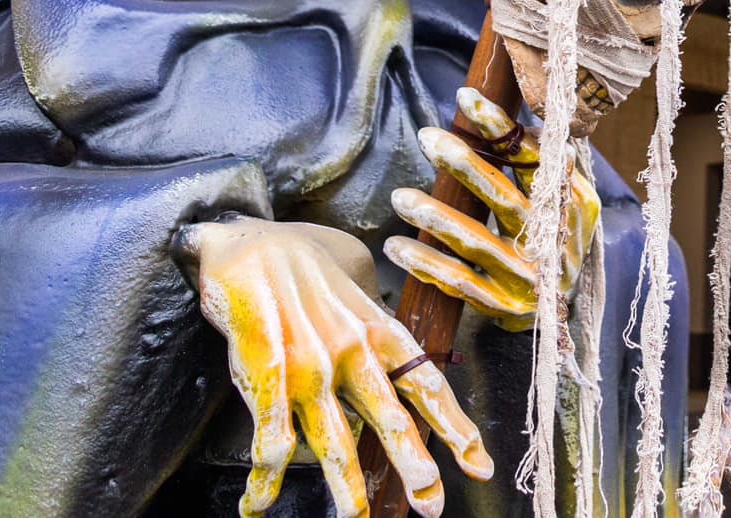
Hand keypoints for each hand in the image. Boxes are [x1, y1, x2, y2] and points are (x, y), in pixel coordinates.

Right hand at [180, 216, 491, 517]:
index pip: (426, 381)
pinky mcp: (265, 368)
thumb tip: (398, 391)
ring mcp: (308, 361)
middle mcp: (351, 347)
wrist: (251, 241)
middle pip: (390, 414)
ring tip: (358, 517)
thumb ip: (376, 345)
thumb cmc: (308, 273)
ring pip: (333, 437)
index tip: (479, 464)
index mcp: (379, 329)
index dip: (455, 425)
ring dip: (346, 483)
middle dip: (414, 461)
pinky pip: (269, 433)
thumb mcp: (357, 300)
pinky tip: (260, 503)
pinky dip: (264, 475)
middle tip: (433, 502)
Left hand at [383, 87, 601, 330]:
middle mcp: (551, 239)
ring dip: (435, 217)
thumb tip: (520, 124)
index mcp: (571, 203)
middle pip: (503, 198)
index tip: (466, 98)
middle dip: (465, 165)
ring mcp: (527, 275)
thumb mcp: (563, 199)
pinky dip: (426, 263)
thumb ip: (545, 165)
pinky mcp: (502, 306)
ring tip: (399, 197)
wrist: (556, 309)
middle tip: (427, 136)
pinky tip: (396, 246)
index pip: (536, 159)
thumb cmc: (551, 236)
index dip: (501, 129)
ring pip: (476, 242)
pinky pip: (457, 282)